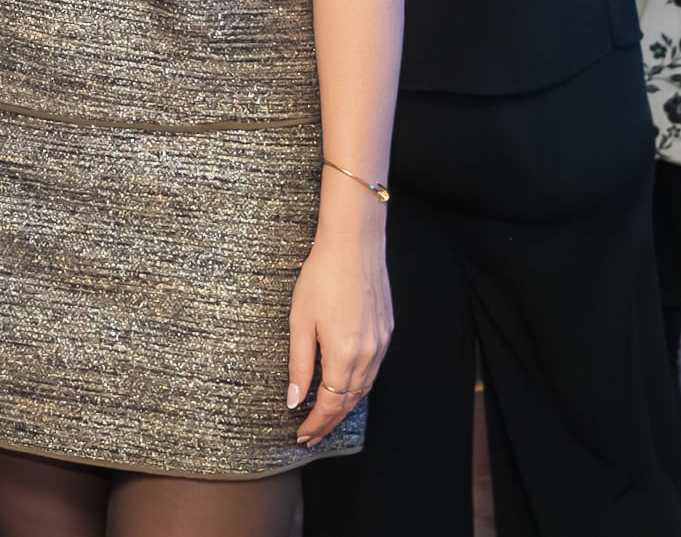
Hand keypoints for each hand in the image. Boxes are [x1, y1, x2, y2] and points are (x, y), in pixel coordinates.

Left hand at [287, 227, 391, 446]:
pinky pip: (373, 370)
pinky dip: (357, 385)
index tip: (302, 435)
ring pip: (364, 387)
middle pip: (349, 401)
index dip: (317, 423)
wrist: (354, 246)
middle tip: (310, 434)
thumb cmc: (321, 278)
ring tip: (325, 416)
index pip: (331, 404)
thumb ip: (298, 364)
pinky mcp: (386, 332)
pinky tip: (344, 385)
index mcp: (343, 354)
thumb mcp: (299, 321)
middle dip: (330, 421)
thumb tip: (294, 399)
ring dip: (344, 405)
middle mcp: (368, 355)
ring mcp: (381, 344)